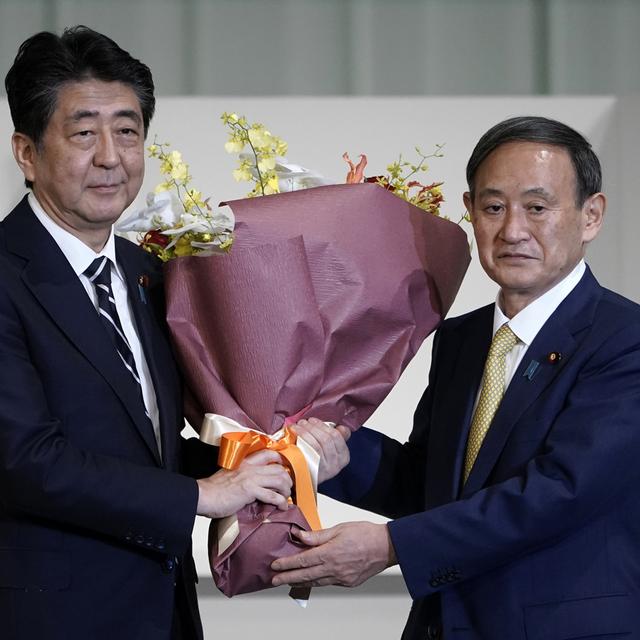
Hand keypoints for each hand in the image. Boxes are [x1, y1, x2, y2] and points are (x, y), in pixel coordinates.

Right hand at [196, 450, 291, 518]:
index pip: (267, 453)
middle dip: (287, 478)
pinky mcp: (250, 491)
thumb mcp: (230, 475)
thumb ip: (243, 476)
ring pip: (279, 479)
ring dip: (286, 490)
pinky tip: (282, 507)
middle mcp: (250, 467)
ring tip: (286, 498)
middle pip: (278, 468)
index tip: (285, 469)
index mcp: (245, 462)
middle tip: (288, 488)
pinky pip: (273, 495)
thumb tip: (255, 486)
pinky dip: (281, 502)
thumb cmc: (213, 489)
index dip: (280, 460)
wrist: (203, 496)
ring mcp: (251, 478)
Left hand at [271, 521, 396, 587]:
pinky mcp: (348, 582)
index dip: (287, 564)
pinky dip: (316, 582)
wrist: (386, 547)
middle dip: (287, 578)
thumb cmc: (365, 533)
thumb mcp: (339, 528)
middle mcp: (334, 569)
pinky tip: (310, 580)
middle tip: (274, 580)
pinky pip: (328, 583)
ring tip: (288, 582)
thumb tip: (300, 536)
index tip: (275, 565)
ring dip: (300, 582)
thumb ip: (318, 535)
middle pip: (305, 575)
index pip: (303, 560)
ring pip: (316, 582)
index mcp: (330, 553)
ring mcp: (341, 578)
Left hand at [293, 417, 350, 483]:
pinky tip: (294, 433)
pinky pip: (308, 452)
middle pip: (326, 439)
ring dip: (305, 431)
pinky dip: (301, 439)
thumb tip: (341, 427)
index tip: (313, 420)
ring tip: (297, 426)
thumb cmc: (315, 462)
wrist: (302, 480)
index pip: (337, 436)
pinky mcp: (313, 472)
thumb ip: (337, 438)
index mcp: (343, 457)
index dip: (323, 426)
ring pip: (317, 445)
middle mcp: (336, 465)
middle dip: (313, 427)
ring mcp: (325, 470)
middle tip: (303, 422)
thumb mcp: (330, 451)